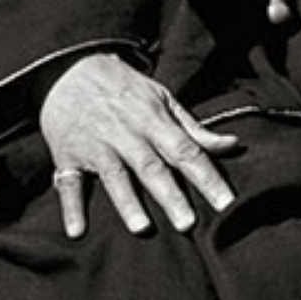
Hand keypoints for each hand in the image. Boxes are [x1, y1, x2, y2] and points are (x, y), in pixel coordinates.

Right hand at [38, 51, 239, 238]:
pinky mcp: (67, 155)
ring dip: (127, 202)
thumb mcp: (162, 99)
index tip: (226, 203)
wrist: (69, 68)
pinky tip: (77, 231)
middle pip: (152, 168)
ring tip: (141, 228)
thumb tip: (232, 145)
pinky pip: (68, 182)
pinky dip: (71, 207)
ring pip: (114, 176)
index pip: (186, 151)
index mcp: (153, 120)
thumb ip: (194, 129)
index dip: (207, 177)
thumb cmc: (124, 89)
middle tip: (188, 224)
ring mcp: (95, 145)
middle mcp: (126, 134)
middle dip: (171, 196)